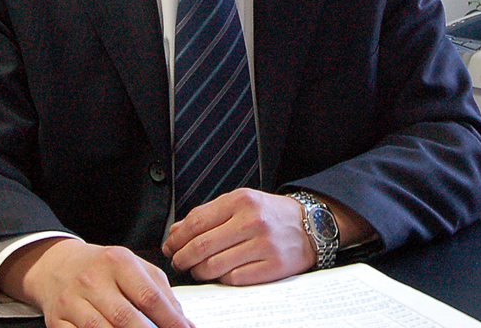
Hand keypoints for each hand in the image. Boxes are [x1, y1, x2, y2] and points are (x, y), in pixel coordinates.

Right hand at [0, 237, 194, 327]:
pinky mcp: (58, 320)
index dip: (170, 320)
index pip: (148, 296)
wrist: (59, 266)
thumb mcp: (133, 267)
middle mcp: (93, 279)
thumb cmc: (103, 268)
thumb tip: (185, 322)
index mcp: (117, 261)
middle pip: (126, 317)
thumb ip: (161, 291)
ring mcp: (73, 300)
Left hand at [162, 188, 315, 285]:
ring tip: (196, 270)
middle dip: (183, 257)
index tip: (170, 246)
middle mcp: (251, 220)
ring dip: (199, 271)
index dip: (178, 237)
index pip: (197, 221)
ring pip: (215, 265)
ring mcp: (263, 244)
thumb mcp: (240, 202)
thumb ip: (209, 214)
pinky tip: (219, 275)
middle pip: (202, 245)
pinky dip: (221, 279)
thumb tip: (177, 231)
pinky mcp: (273, 266)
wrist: (310, 224)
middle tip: (177, 262)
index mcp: (240, 200)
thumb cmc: (269, 213)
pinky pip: (235, 279)